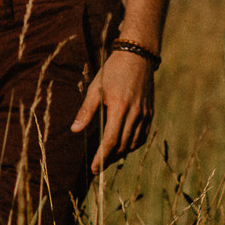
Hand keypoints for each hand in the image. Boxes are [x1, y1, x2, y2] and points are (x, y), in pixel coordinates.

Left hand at [71, 48, 154, 173]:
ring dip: (120, 153)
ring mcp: (145, 113)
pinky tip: (123, 146)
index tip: (94, 168)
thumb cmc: (112, 70)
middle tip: (98, 166)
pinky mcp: (150, 112)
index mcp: (120, 107)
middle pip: (122, 145)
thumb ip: (86, 110)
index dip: (101, 157)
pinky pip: (142, 135)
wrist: (137, 56)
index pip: (110, 140)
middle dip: (109, 159)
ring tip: (108, 158)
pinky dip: (133, 144)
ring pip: (133, 143)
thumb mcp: (96, 88)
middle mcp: (135, 113)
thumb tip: (74, 130)